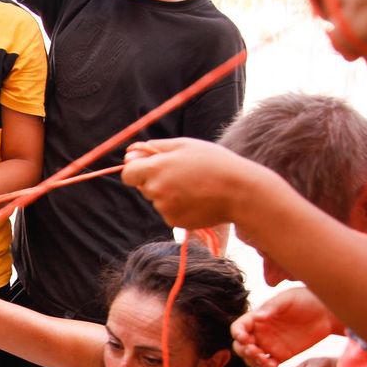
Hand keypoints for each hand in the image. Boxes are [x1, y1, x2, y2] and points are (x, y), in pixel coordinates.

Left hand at [120, 137, 266, 229]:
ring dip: (168, 193)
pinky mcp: (174, 221)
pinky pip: (169, 212)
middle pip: (143, 186)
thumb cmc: (214, 162)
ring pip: (157, 200)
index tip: (149, 167)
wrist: (238, 192)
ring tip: (195, 186)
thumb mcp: (185, 145)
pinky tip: (197, 199)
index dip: (136, 170)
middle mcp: (156, 190)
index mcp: (155, 169)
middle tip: (183, 173)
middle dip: (156, 180)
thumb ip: (154, 148)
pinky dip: (178, 206)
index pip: (127, 174)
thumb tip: (129, 154)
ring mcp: (164, 208)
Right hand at [231, 288, 336, 366]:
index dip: (237, 334)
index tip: (245, 338)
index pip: (239, 327)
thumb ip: (272, 307)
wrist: (327, 313)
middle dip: (244, 351)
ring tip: (266, 362)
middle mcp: (260, 332)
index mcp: (258, 317)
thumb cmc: (307, 299)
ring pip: (251, 359)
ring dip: (253, 362)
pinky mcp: (281, 357)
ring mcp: (270, 346)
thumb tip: (257, 317)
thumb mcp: (289, 298)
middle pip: (241, 346)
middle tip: (256, 352)